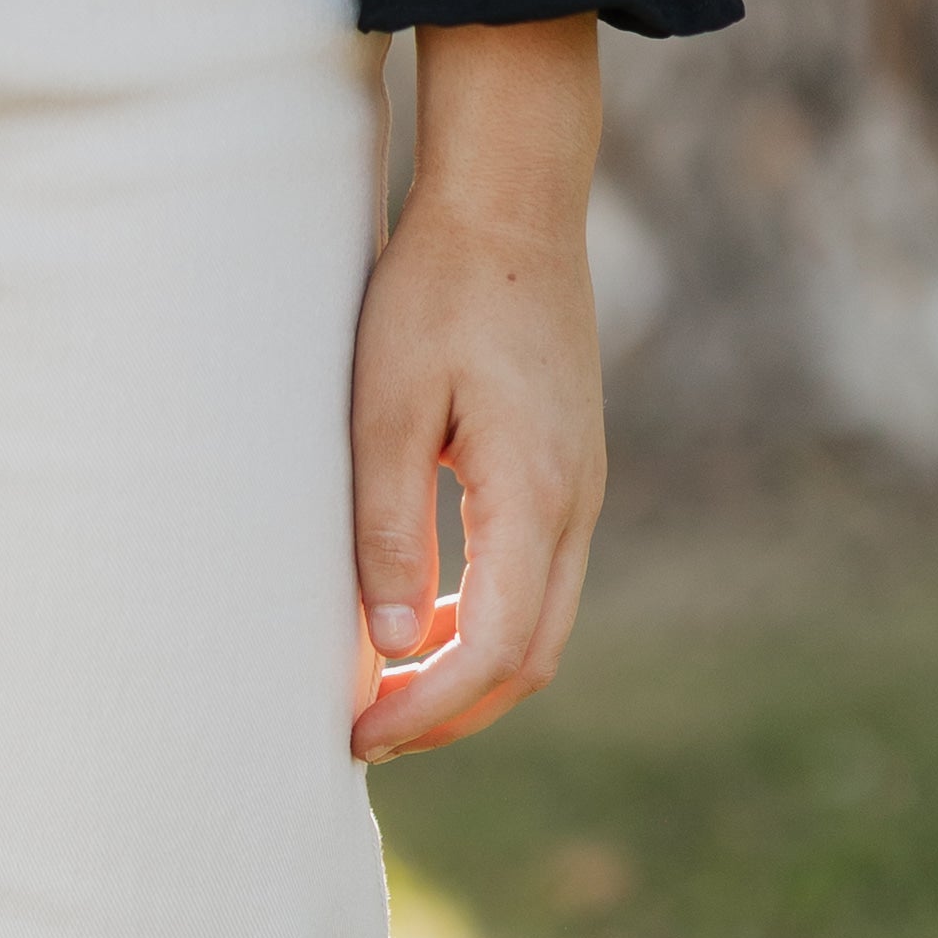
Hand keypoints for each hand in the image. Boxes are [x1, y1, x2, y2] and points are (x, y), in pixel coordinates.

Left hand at [347, 15, 606, 765]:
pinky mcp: (567, 474)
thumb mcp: (385, 408)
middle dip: (447, 714)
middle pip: (527, 660)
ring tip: (380, 693)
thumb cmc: (434, 290)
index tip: (356, 737)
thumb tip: (389, 649)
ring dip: (463, 675)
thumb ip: (389, 530)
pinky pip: (534, 583)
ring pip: (537, 629)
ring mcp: (581, 490)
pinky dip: (478, 625)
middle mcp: (575, 504)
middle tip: (362, 736)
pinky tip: (414, 621)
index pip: (492, 651)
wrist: (511, 200)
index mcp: (534, 494)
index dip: (424, 712)